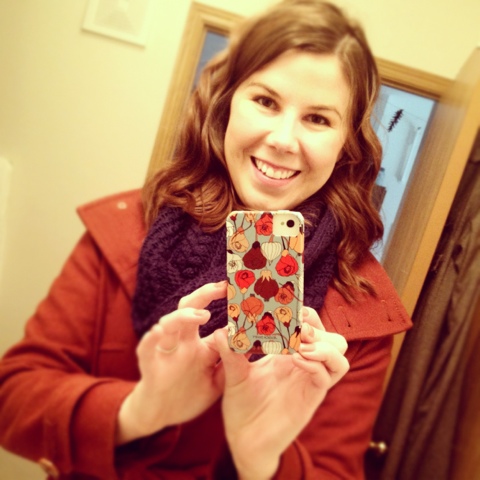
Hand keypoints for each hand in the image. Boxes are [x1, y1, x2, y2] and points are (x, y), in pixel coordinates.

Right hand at [116, 281, 226, 444]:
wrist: (161, 415)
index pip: (209, 315)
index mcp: (199, 344)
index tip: (237, 288)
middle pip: (189, 309)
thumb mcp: (218, 381)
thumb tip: (253, 346)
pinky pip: (146, 349)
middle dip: (204, 295)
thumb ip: (232, 364)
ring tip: (202, 315)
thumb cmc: (190, 393)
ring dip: (183, 316)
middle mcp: (182, 342)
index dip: (220, 303)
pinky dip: (151, 339)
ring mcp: (166, 352)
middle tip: (222, 287)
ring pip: (168, 324)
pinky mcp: (151, 367)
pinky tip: (159, 332)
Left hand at [214, 307, 348, 479]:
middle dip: (318, 328)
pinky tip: (297, 359)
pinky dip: (316, 363)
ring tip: (300, 344)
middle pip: (332, 338)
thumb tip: (221, 330)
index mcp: (288, 353)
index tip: (291, 309)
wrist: (243, 439)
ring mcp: (309, 381)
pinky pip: (326, 377)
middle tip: (299, 327)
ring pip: (339, 356)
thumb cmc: (242, 404)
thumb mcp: (234, 373)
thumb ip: (230, 351)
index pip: (311, 326)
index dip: (306, 314)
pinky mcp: (310, 398)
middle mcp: (303, 365)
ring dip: (323, 345)